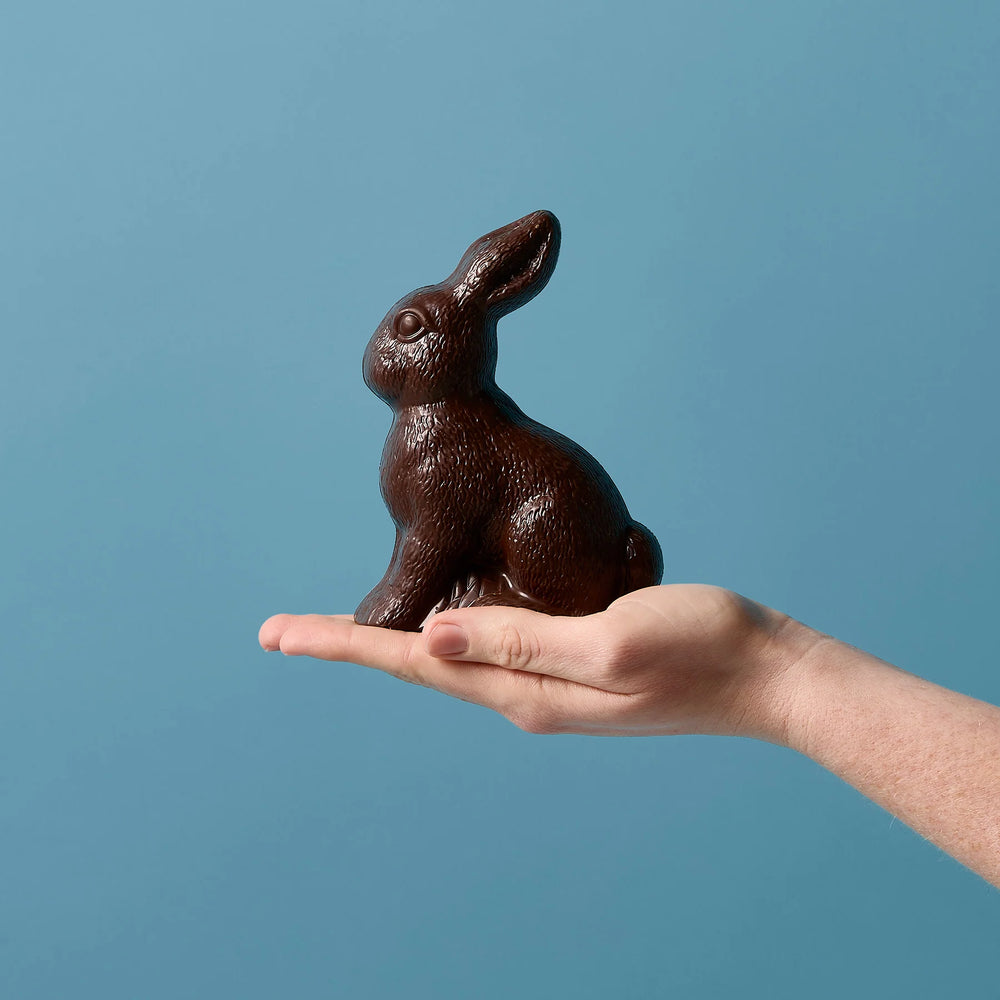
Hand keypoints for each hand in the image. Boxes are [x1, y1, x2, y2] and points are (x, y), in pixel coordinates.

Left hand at [258, 585, 809, 740]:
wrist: (766, 674)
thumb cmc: (702, 647)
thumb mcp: (610, 638)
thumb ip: (521, 643)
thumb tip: (430, 641)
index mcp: (526, 691)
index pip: (413, 665)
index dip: (343, 645)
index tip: (277, 634)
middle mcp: (526, 695)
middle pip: (418, 666)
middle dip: (350, 645)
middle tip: (284, 631)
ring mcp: (550, 686)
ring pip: (451, 659)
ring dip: (393, 642)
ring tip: (341, 629)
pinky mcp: (573, 666)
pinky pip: (493, 648)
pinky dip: (449, 633)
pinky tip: (438, 622)